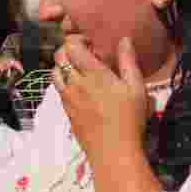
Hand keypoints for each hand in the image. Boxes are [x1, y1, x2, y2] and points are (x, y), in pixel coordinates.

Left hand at [52, 36, 148, 157]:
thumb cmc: (129, 119)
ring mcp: (67, 99)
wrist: (113, 152)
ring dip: (63, 66)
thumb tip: (124, 39)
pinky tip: (79, 89)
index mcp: (93, 74)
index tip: (91, 44)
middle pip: (58, 57)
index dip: (77, 39)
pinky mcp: (66, 112)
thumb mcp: (136, 88)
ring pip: (54, 73)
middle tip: (84, 55)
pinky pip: (58, 90)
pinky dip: (64, 83)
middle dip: (68, 50)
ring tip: (79, 71)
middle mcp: (75, 83)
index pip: (71, 46)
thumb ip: (128, 61)